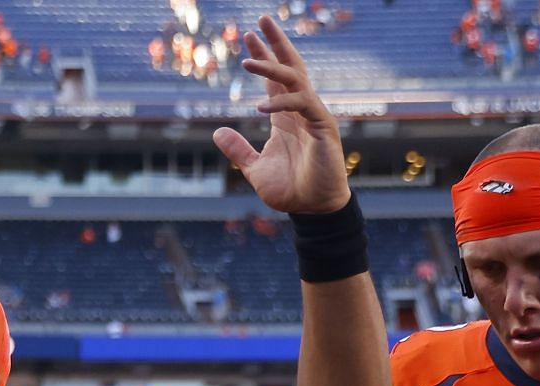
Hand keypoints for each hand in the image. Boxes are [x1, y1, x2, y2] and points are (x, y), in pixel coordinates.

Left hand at [212, 16, 349, 214]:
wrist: (312, 210)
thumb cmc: (291, 190)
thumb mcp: (254, 168)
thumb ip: (238, 150)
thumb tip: (217, 133)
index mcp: (285, 116)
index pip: (275, 78)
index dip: (263, 56)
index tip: (249, 37)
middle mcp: (301, 110)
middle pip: (290, 67)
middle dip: (276, 43)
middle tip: (261, 20)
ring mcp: (313, 116)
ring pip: (294, 80)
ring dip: (272, 67)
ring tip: (248, 60)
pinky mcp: (323, 127)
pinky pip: (302, 105)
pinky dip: (281, 103)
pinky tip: (259, 107)